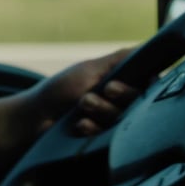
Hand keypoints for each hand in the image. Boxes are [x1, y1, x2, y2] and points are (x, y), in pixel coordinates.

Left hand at [25, 47, 139, 136]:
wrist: (37, 118)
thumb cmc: (61, 88)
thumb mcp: (91, 68)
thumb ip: (120, 58)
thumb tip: (147, 45)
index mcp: (120, 81)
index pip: (147, 82)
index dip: (140, 85)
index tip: (115, 85)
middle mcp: (120, 102)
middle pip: (137, 100)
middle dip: (117, 95)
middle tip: (98, 92)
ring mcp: (112, 122)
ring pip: (123, 117)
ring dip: (101, 109)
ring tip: (81, 105)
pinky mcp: (104, 140)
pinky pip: (111, 136)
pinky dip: (93, 127)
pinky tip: (79, 124)